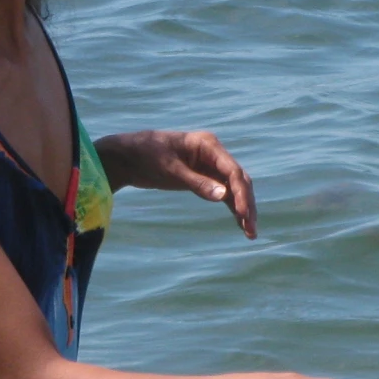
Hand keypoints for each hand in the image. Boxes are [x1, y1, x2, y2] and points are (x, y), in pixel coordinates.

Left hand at [97, 129, 256, 237]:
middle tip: (251, 229)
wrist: (127, 157)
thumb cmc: (146, 155)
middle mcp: (213, 154)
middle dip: (247, 204)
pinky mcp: (203, 177)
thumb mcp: (170, 170)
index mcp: (207, 144)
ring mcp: (209, 166)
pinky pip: (222, 193)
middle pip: (238, 180)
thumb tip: (223, 197)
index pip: (232, 170)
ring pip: (234, 189)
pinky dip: (231, 207)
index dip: (241, 193)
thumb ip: (197, 183)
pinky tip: (239, 225)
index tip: (242, 214)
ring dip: (242, 209)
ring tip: (250, 233)